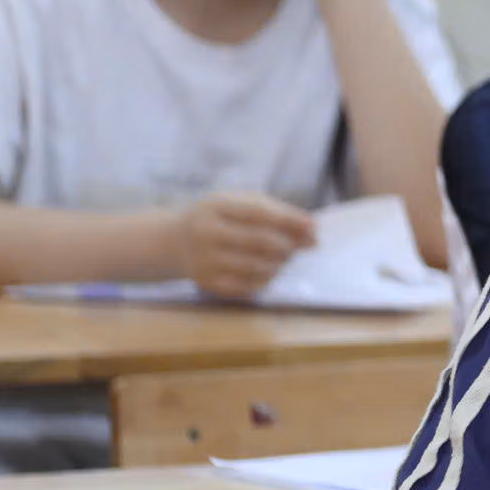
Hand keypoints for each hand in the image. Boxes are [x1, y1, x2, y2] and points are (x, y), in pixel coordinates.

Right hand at [175, 193, 316, 299]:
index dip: (290, 220)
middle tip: (298, 245)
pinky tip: (267, 269)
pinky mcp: (208, 283)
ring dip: (281, 263)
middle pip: (261, 242)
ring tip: (282, 256)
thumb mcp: (240, 204)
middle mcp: (206, 233)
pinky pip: (250, 286)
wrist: (176, 242)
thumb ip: (277, 213)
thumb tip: (314, 234)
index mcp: (215, 206)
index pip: (259, 213)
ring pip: (259, 266)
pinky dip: (267, 278)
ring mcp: (205, 261)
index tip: (314, 228)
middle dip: (288, 245)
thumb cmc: (220, 218)